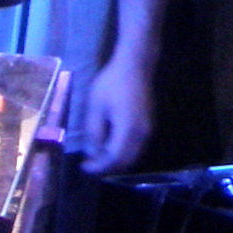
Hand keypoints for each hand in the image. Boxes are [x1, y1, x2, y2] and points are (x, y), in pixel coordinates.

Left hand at [75, 47, 154, 173]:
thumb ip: (94, 133)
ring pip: (132, 156)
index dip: (99, 167)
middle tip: (89, 165)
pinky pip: (136, 147)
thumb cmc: (112, 83)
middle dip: (106, 167)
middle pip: (125, 162)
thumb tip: (93, 153)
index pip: (114, 159)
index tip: (84, 167)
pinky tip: (108, 146)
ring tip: (96, 157)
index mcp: (128, 130)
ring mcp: (148, 129)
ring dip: (115, 160)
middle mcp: (142, 133)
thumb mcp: (95, 108)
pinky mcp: (148, 125)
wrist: (135, 65)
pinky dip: (122, 152)